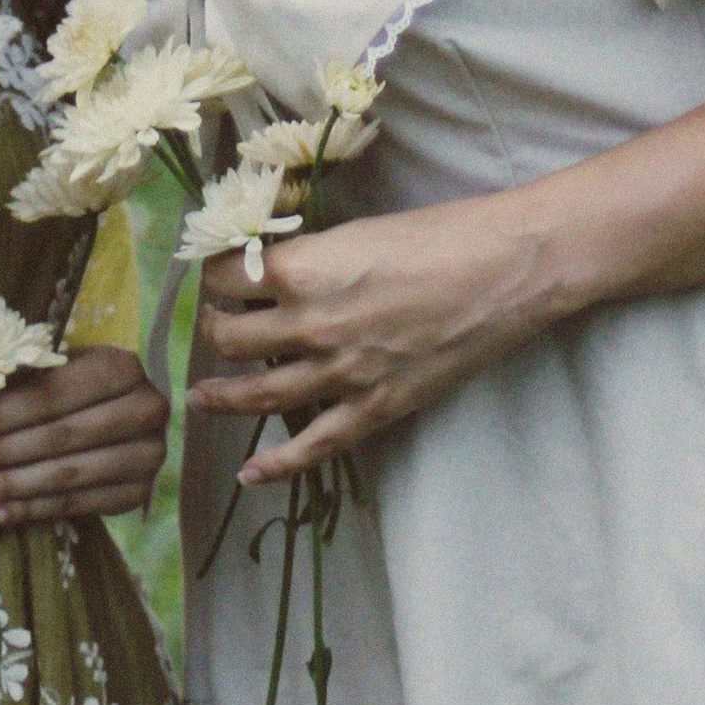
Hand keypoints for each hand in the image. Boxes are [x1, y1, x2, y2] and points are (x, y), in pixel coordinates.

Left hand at [0, 345, 168, 528]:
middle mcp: (145, 409)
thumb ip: (15, 385)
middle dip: (2, 453)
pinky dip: (33, 510)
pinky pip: (77, 505)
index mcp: (121, 366)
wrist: (120, 416)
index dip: (2, 414)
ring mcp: (147, 455)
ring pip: (69, 475)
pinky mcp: (138, 493)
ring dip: (13, 487)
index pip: (54, 394)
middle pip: (61, 436)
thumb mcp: (51, 372)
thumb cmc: (73, 388)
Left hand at [185, 193, 546, 487]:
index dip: (215, 273)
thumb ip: (312, 258)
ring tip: (200, 398)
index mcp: (302, 270)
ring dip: (220, 397)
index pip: (225, 276)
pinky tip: (248, 473)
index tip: (218, 274)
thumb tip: (277, 272)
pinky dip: (275, 465)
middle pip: (230, 337)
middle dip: (214, 329)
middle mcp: (310, 326)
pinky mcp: (373, 409)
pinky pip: (312, 447)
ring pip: (255, 394)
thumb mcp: (357, 231)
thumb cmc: (438, 235)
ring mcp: (340, 374)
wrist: (503, 271)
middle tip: (215, 323)